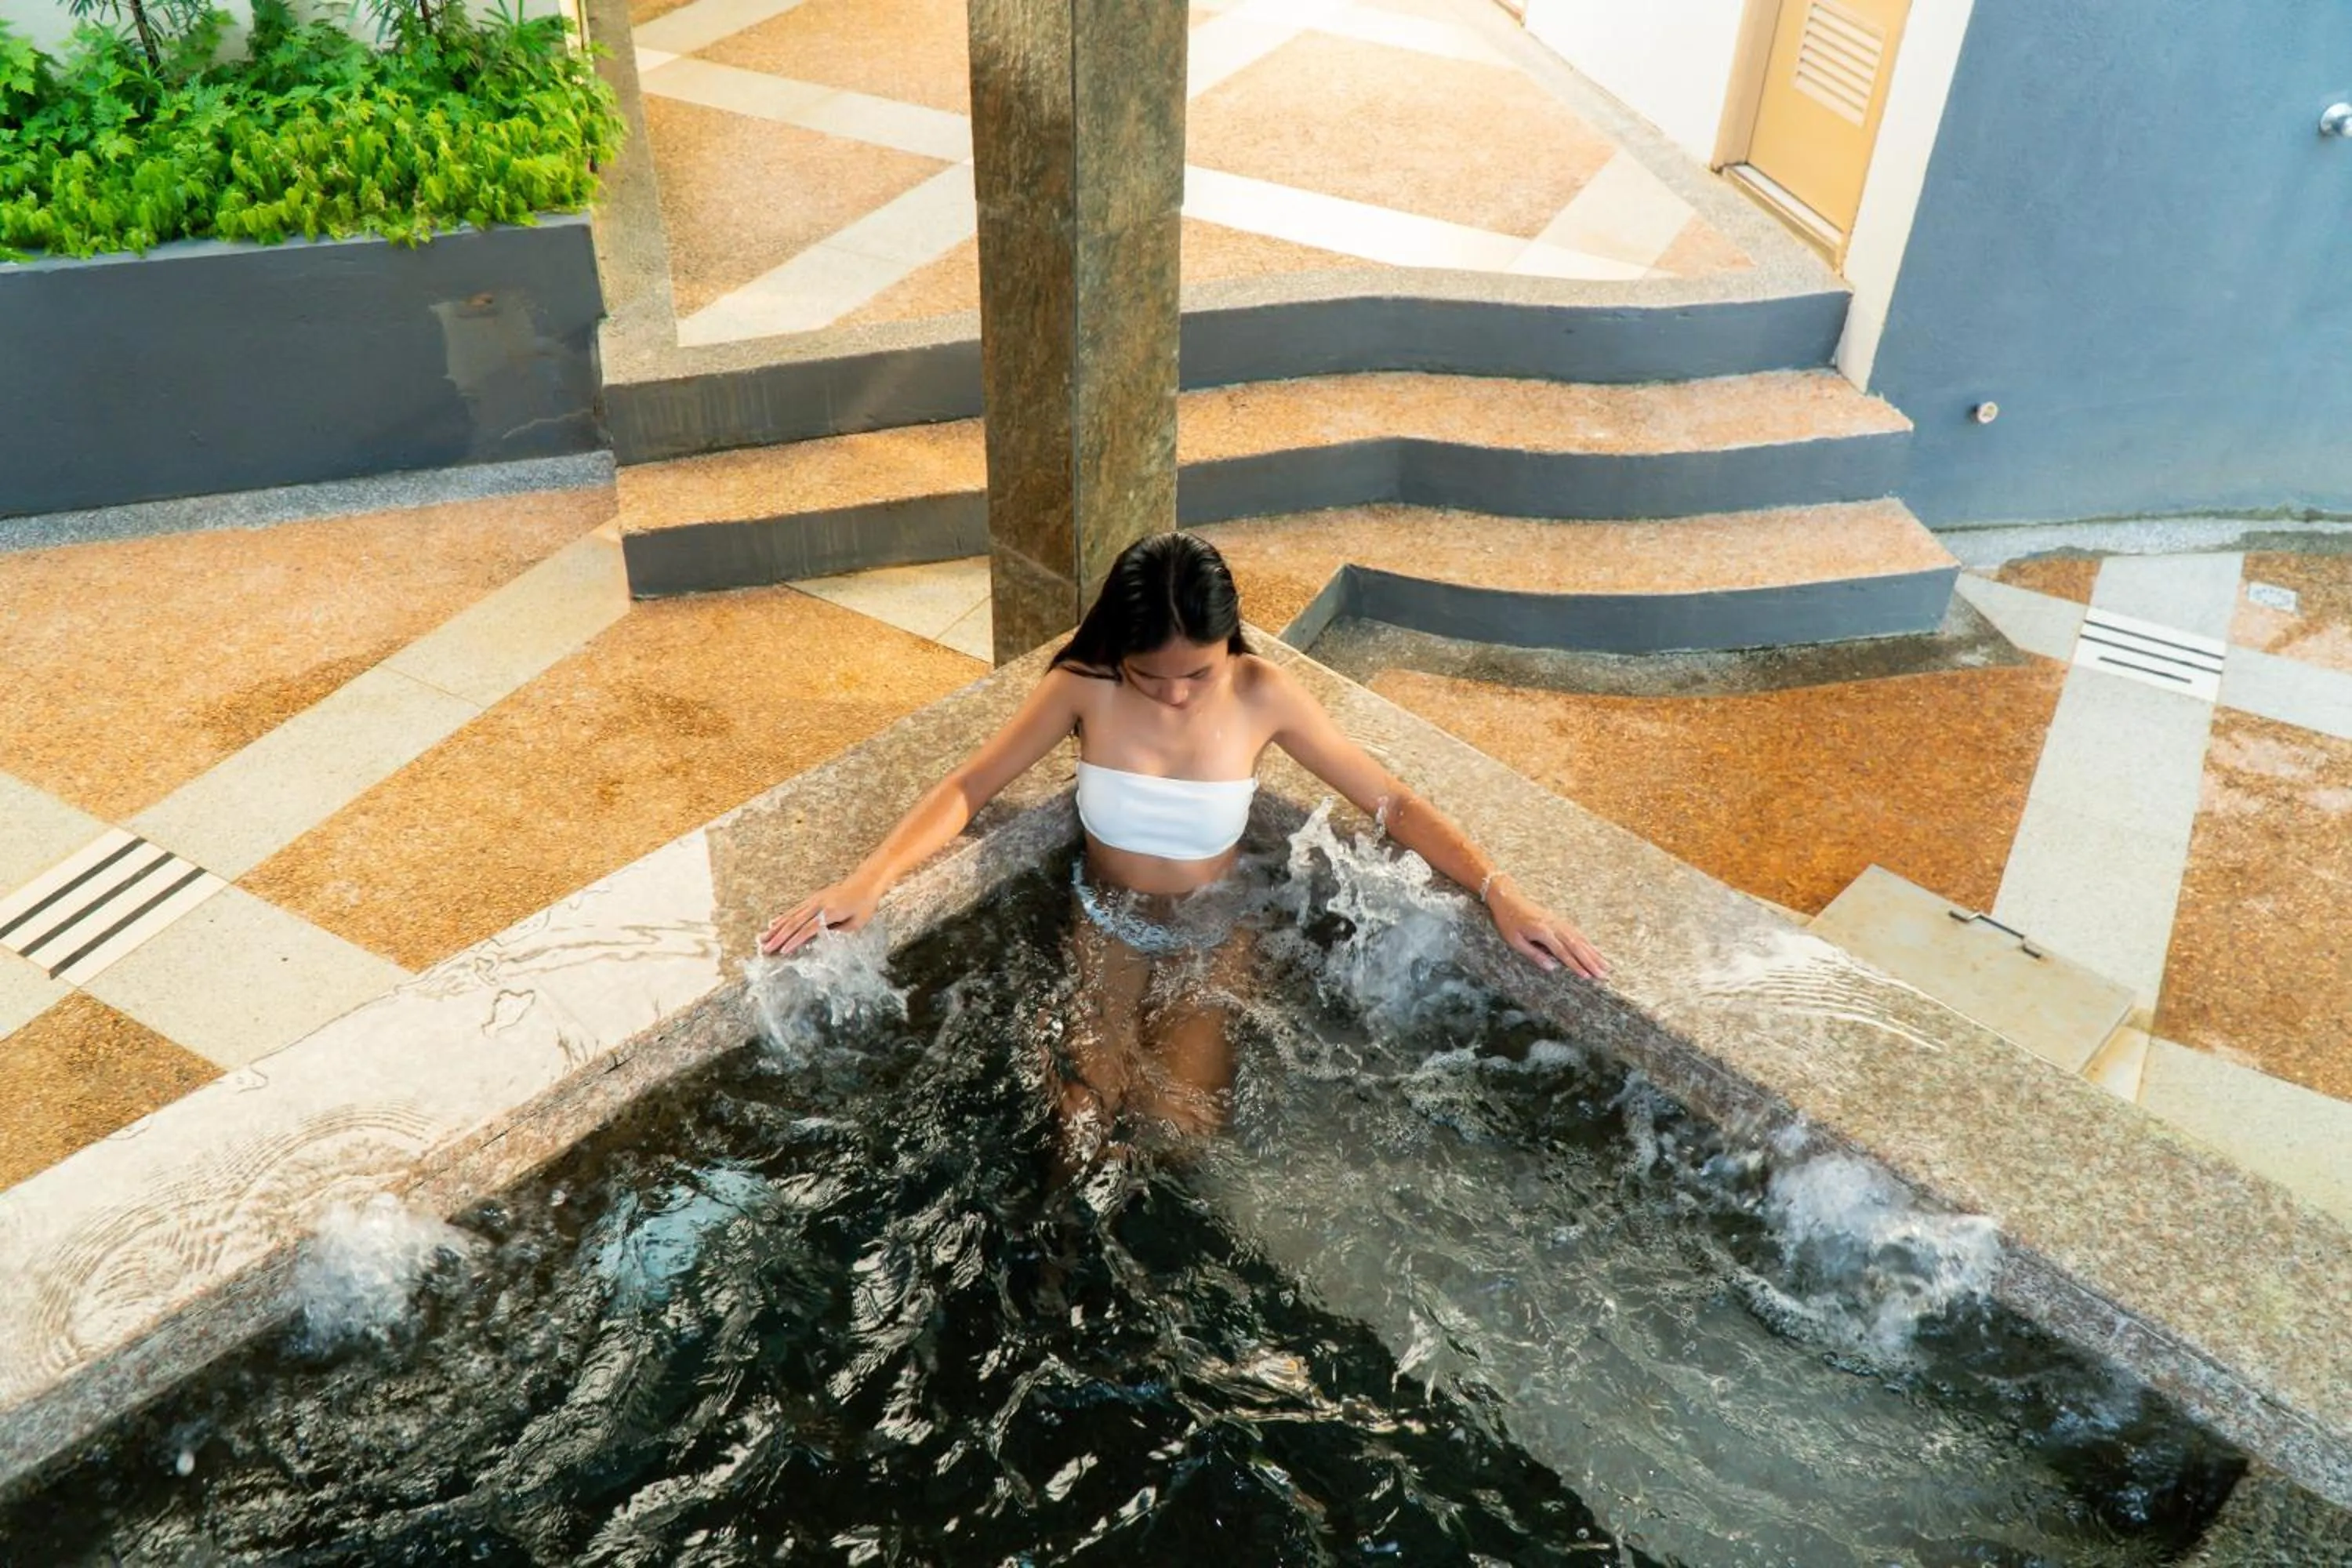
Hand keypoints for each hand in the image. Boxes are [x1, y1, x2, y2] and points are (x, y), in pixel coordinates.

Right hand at [759, 879, 880, 955]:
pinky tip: (773, 923)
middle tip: (765, 948)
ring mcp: (814, 900)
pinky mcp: (813, 898)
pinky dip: (782, 917)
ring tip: (762, 938)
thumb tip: (821, 941)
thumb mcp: (857, 924)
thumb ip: (838, 933)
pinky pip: (795, 909)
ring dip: (775, 928)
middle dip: (778, 937)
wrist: (865, 882)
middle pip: (794, 923)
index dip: (795, 941)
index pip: (809, 929)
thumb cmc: (864, 905)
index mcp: (830, 912)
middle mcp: (818, 904)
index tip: (783, 951)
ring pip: (791, 915)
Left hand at [1484, 877, 1609, 980]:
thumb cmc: (1508, 921)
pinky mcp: (1559, 920)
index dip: (1575, 965)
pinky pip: (1577, 933)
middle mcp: (1554, 926)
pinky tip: (1595, 952)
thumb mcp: (1515, 940)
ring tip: (1605, 966)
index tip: (1586, 976)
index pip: (1562, 951)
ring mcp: (1558, 922)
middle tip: (1602, 974)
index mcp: (1542, 931)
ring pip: (1580, 939)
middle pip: (1576, 945)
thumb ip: (1534, 954)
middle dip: (1590, 961)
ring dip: (1593, 953)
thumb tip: (1551, 968)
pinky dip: (1588, 943)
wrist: (1508, 899)